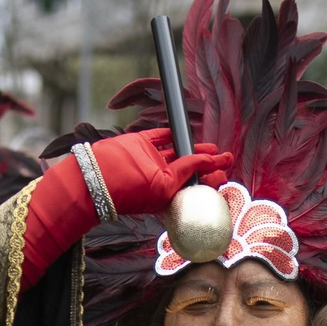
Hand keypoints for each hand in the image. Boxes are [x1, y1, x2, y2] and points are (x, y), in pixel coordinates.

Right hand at [89, 129, 232, 218]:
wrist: (98, 178)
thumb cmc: (131, 191)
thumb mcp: (165, 184)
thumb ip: (187, 169)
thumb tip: (209, 160)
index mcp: (168, 193)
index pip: (195, 183)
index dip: (212, 175)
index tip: (226, 169)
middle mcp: (160, 177)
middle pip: (190, 168)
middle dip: (209, 164)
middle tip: (228, 158)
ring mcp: (150, 160)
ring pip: (178, 152)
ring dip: (195, 149)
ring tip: (214, 148)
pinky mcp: (139, 144)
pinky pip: (159, 136)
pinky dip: (171, 134)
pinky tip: (185, 132)